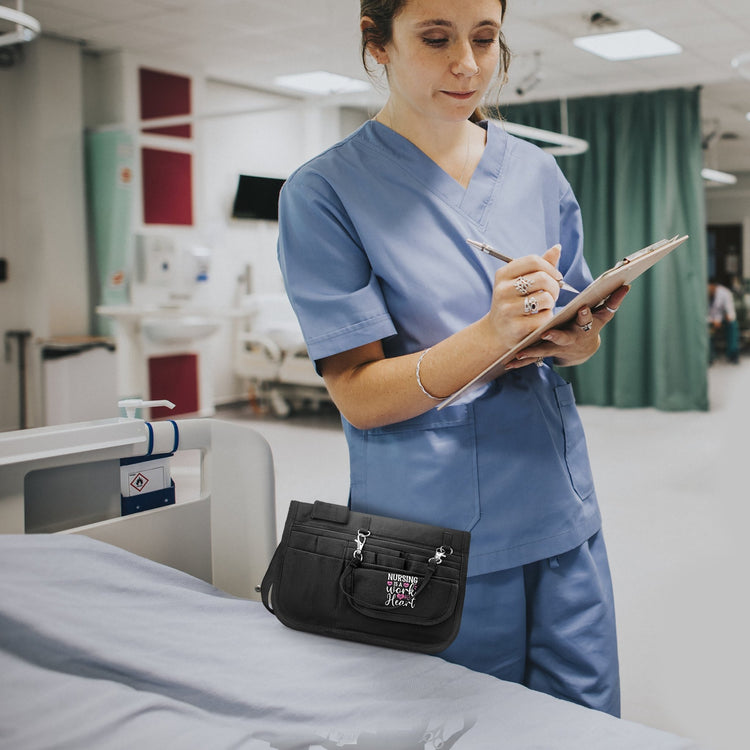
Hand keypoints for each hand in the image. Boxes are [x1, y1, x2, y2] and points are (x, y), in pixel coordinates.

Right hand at [484, 245, 563, 354]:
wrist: (496, 332)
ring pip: (545, 298)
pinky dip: (547, 317)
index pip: (533, 261)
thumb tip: (557, 248)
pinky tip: (539, 319)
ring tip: (544, 306)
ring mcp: (508, 309)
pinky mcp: (516, 327)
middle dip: (554, 286)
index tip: (555, 277)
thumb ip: (539, 265)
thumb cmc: (512, 302)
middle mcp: (502, 290)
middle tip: (553, 294)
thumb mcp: (519, 281)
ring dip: (551, 302)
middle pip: (542, 278)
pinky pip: (544, 317)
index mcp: (502, 275)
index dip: (550, 268)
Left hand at [506, 285, 629, 368]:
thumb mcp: (601, 314)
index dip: (586, 315)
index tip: (582, 307)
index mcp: (585, 326)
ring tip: (521, 352)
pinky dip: (521, 361)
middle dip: (557, 336)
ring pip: (546, 350)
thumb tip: (626, 285)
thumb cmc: (589, 325)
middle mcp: (572, 339)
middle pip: (565, 338)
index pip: (588, 319)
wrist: (581, 351)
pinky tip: (508, 362)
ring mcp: (559, 348)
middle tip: (548, 332)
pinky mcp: (546, 354)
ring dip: (534, 351)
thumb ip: (611, 300)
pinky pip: (532, 358)